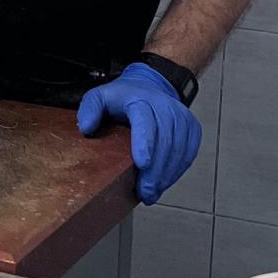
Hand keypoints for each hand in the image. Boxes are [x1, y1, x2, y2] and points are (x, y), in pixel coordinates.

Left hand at [77, 62, 201, 204]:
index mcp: (140, 99)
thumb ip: (89, 109)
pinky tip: (164, 183)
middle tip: (145, 192)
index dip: (145, 143)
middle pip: (165, 141)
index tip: (143, 164)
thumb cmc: (123, 98)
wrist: (149, 85)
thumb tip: (86, 127)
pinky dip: (177, 170)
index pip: (145, 120)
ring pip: (179, 149)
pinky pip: (189, 151)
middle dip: (155, 171)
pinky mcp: (191, 127)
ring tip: (152, 193)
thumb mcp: (99, 97)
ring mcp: (181, 116)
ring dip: (166, 174)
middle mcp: (164, 105)